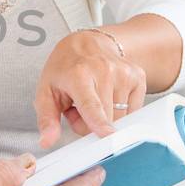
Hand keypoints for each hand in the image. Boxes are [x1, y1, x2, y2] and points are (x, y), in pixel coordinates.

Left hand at [34, 30, 147, 146]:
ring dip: (106, 118)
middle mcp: (105, 71)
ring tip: (94, 101)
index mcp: (79, 74)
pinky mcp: (138, 76)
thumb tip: (46, 142)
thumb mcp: (46, 92)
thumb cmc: (65, 69)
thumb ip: (47, 119)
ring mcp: (124, 73)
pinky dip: (120, 111)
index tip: (108, 135)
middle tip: (79, 110)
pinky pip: (132, 110)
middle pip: (106, 118)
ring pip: (120, 117)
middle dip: (91, 125)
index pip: (91, 105)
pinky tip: (108, 97)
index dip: (99, 122)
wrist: (87, 43)